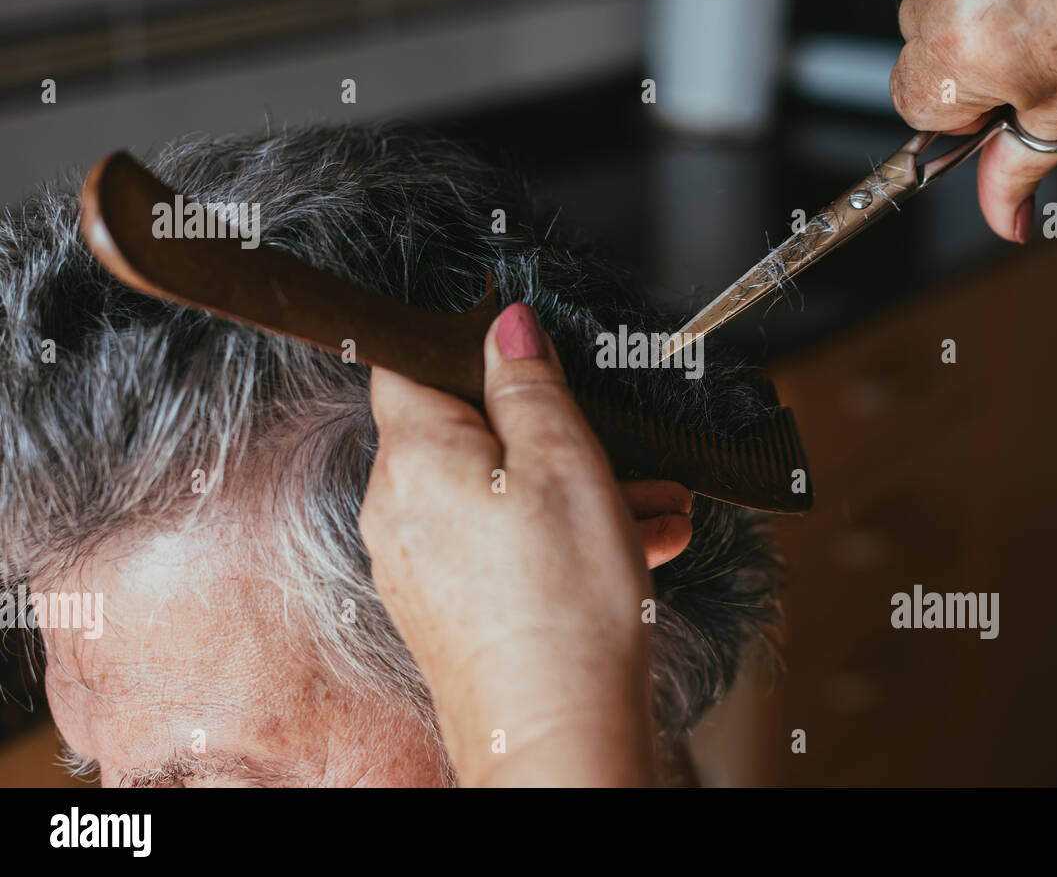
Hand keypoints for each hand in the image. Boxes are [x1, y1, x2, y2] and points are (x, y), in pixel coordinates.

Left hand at [360, 303, 686, 785]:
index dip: (466, 344)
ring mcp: (422, 565)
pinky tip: (633, 545)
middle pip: (469, 434)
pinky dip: (556, 536)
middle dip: (551, 433)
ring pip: (498, 494)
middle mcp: (400, 511)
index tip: (520, 349)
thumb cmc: (561, 606)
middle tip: (618, 445)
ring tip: (651, 503)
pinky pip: (500, 546)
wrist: (558, 737)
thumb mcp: (566, 461)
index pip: (409, 364)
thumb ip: (530, 384)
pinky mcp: (449, 609)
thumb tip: (507, 326)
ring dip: (573, 488)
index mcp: (415, 459)